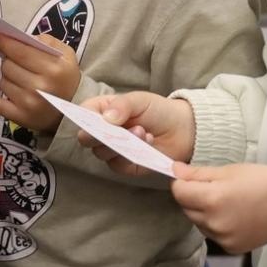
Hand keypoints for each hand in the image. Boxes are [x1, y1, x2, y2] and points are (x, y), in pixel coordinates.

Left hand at [0, 35, 79, 133]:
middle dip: (9, 60)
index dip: (6, 43)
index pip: (21, 52)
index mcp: (53, 69)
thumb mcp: (66, 55)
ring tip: (19, 77)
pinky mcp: (20, 117)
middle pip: (8, 66)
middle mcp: (40, 88)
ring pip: (3, 81)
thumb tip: (22, 37)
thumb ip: (47, 41)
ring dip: (7, 76)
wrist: (73, 109)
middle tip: (17, 62)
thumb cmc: (65, 78)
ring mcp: (29, 104)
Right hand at [79, 92, 196, 174]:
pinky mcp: (124, 166)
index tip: (97, 119)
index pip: (83, 114)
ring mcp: (112, 150)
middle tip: (117, 130)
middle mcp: (103, 132)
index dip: (84, 117)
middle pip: (86, 139)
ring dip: (121, 143)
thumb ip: (123, 105)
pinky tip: (148, 142)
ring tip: (143, 131)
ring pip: (101, 153)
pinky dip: (131, 155)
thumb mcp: (141, 100)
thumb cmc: (158, 110)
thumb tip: (106, 118)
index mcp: (102, 110)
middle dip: (100, 135)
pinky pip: (118, 165)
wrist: (183, 129)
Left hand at [169, 162, 266, 253]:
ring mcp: (222, 238)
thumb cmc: (262, 181)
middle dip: (193, 197)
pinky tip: (233, 216)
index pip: (179, 192)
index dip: (182, 182)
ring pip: (199, 223)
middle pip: (186, 208)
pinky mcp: (230, 248)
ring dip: (203, 213)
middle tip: (213, 187)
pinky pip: (213, 235)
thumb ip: (198, 173)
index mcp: (212, 199)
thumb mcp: (229, 171)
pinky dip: (216, 226)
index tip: (191, 178)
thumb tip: (174, 171)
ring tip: (225, 202)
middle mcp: (214, 222)